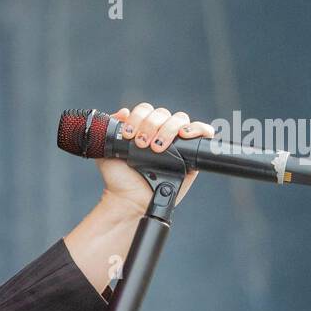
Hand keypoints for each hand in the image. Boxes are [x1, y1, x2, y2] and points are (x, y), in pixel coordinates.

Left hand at [97, 102, 212, 216]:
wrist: (128, 199)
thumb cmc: (119, 178)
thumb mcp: (107, 151)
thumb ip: (111, 130)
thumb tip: (122, 112)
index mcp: (143, 128)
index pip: (146, 110)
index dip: (138, 117)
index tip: (129, 134)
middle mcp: (161, 132)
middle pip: (163, 114)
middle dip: (151, 125)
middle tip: (142, 144)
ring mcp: (178, 143)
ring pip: (180, 120)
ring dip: (168, 129)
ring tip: (158, 147)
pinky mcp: (192, 154)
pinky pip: (204, 132)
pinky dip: (198, 129)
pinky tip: (185, 135)